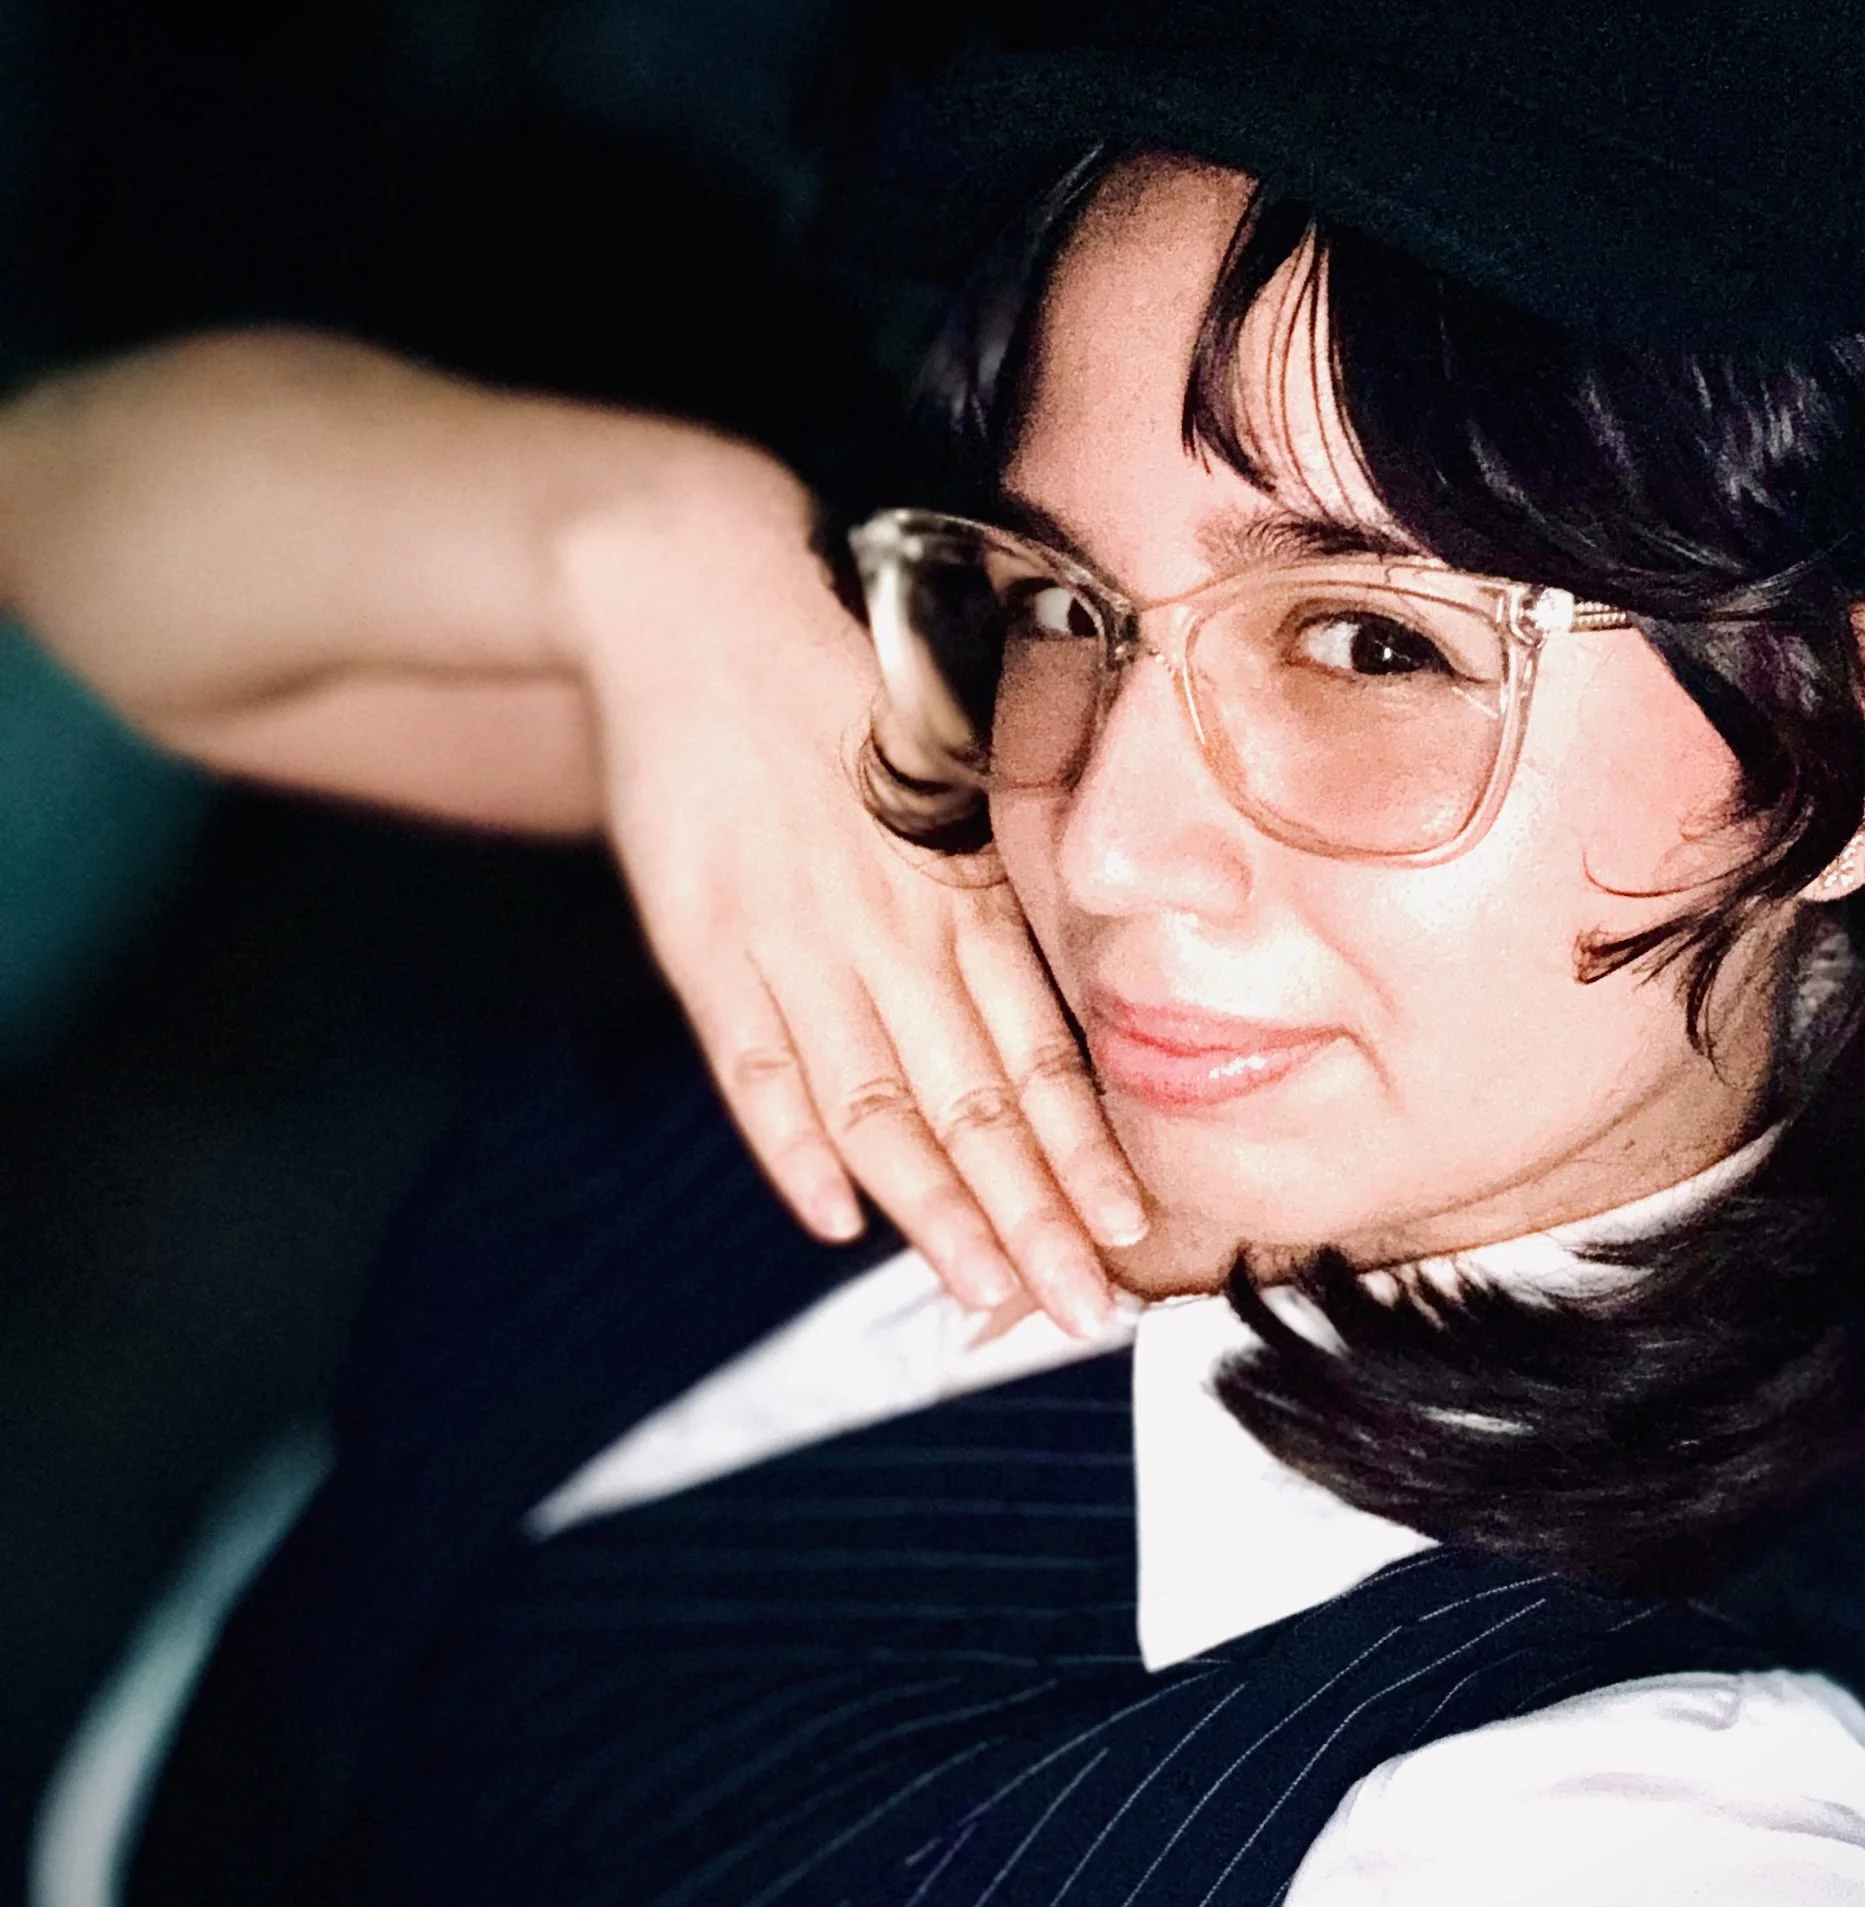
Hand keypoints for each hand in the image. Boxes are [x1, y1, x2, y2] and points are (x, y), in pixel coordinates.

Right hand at [0, 334, 1146, 1330]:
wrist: (693, 595)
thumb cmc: (834, 675)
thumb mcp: (945, 764)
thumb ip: (983, 878)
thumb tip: (1040, 976)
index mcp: (959, 884)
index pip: (1039, 1048)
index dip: (1082, 1149)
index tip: (1128, 1231)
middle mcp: (891, 927)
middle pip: (975, 1102)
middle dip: (1033, 1218)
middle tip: (1081, 1311)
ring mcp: (794, 940)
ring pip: (879, 1107)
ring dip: (935, 1213)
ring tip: (983, 1296)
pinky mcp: (705, 941)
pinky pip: (756, 1066)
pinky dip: (793, 1145)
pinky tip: (835, 1216)